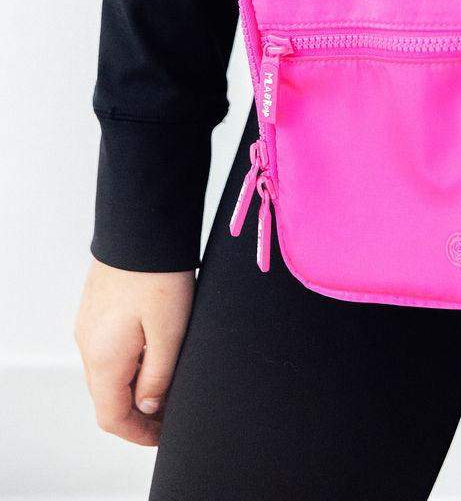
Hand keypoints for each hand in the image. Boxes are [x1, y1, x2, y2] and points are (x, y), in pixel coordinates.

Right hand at [75, 258, 193, 445]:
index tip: (163, 435)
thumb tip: (148, 407)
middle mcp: (88, 345)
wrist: (142, 225)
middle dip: (139, 410)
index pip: (112, 417)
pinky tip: (156, 347)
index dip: (139, 434)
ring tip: (170, 378)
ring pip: (109, 371)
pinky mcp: (97, 307)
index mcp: (103, 359)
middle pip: (108, 396)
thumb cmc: (158, 274)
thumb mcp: (170, 333)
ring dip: (135, 382)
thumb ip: (158, 377)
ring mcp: (89, 325)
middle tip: (172, 410)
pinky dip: (130, 359)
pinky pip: (109, 346)